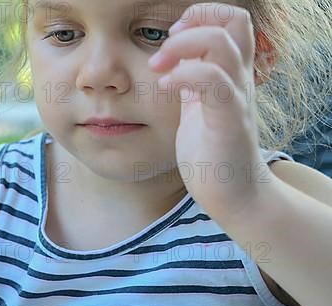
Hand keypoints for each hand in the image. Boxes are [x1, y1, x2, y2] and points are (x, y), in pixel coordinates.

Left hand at [148, 3, 267, 219]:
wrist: (234, 196)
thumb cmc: (213, 154)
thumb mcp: (198, 109)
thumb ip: (192, 85)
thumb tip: (173, 64)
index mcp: (230, 75)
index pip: (230, 21)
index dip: (201, 17)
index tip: (172, 37)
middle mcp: (239, 80)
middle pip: (235, 20)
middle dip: (195, 20)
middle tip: (166, 47)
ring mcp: (237, 98)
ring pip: (221, 44)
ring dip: (181, 47)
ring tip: (158, 68)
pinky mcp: (229, 121)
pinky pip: (213, 81)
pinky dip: (183, 76)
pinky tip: (165, 89)